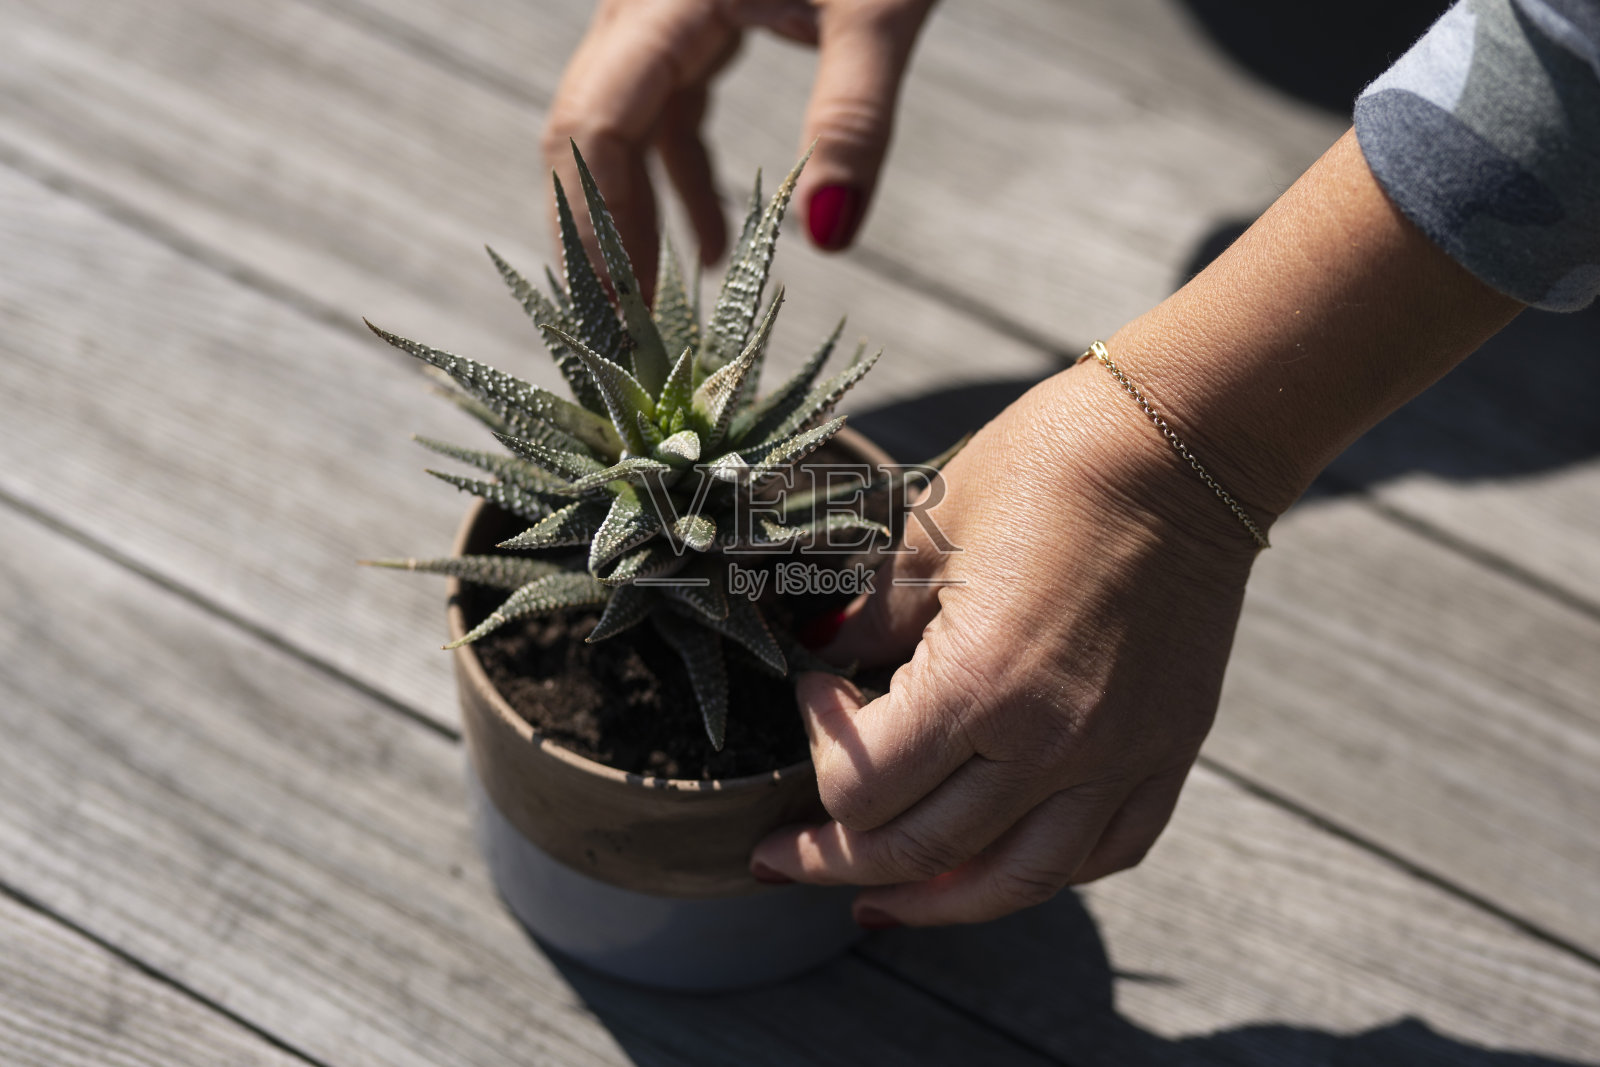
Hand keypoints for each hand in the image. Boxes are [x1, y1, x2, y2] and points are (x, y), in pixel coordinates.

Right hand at [543, 0, 934, 295]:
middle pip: (586, 131)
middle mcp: (641, 1)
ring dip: (639, 216)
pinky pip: (665, 110)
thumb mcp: (880, 8)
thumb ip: (854, 120)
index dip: (599, 228)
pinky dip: (683, 177)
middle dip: (600, 236)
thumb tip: (829, 242)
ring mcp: (659, 8)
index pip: (596, 126)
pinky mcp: (693, 15)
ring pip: (620, 125)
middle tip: (620, 337)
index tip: (622, 318)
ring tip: (665, 308)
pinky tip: (714, 243)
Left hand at [750, 364, 1266, 925]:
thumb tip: (816, 655)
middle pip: (917, 852)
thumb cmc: (1050, 466)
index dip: (814, 746)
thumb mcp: (932, 529)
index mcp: (982, 683)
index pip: (863, 786)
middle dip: (829, 856)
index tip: (812, 689)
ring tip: (872, 902)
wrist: (1185, 444)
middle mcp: (1053, 744)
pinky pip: (1100, 854)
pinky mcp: (1165, 754)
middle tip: (778, 854)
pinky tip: (990, 871)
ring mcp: (1119, 759)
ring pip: (1012, 882)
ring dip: (928, 901)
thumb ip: (867, 613)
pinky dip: (1036, 873)